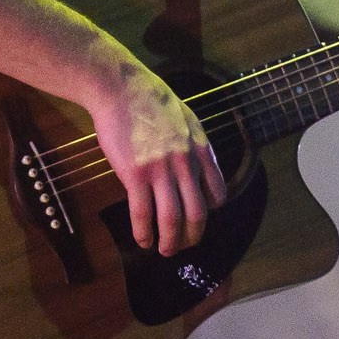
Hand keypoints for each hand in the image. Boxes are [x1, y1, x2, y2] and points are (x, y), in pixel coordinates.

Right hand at [82, 57, 225, 256]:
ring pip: (172, 220)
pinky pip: (143, 213)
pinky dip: (144, 233)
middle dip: (193, 237)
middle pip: (197, 213)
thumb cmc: (150, 100)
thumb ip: (195, 145)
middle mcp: (186, 164)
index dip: (210, 211)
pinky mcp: (136, 175)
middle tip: (185, 246)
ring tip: (164, 251)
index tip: (199, 218)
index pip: (217, 193)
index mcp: (201, 150)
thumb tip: (199, 165)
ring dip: (170, 243)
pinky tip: (142, 240)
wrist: (121, 88)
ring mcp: (161, 171)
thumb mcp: (186, 119)